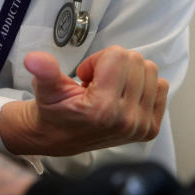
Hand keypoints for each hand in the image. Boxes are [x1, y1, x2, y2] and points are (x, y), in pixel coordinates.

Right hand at [0, 45, 168, 155]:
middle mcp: (126, 119)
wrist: (58, 138)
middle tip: (97, 83)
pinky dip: (144, 85)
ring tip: (109, 90)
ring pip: (150, 71)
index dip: (98, 60)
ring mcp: (140, 126)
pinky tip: (124, 95)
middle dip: (114, 65)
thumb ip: (44, 71)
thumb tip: (33, 59)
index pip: (118, 56)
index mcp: (102, 108)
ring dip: (129, 74)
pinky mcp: (150, 129)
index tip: (86, 76)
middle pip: (135, 61)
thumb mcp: (46, 88)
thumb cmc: (54, 110)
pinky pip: (161, 87)